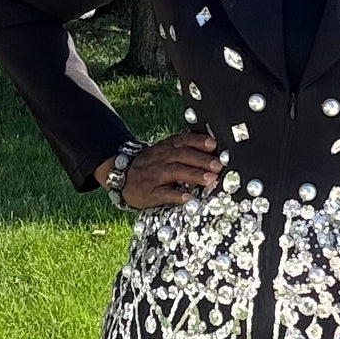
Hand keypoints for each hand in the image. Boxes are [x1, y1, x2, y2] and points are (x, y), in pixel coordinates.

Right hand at [95, 133, 223, 207]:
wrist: (121, 175)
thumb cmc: (151, 165)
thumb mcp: (165, 152)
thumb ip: (186, 150)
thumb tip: (214, 152)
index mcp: (167, 147)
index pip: (184, 141)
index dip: (198, 142)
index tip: (213, 144)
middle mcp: (162, 158)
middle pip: (183, 156)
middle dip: (202, 160)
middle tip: (218, 165)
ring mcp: (155, 175)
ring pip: (175, 172)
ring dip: (194, 175)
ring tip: (210, 179)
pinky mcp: (150, 192)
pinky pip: (164, 193)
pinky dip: (176, 195)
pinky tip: (189, 198)